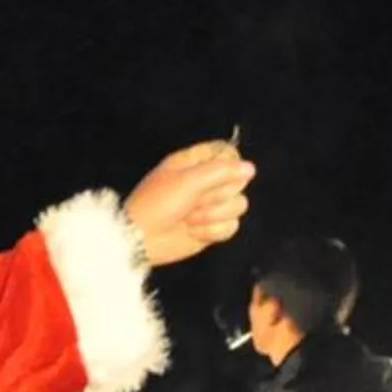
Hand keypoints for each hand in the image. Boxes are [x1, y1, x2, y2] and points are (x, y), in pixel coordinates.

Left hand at [123, 140, 253, 265]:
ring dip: (213, 215)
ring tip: (189, 219)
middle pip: (238, 180)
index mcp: (195, 163)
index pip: (229, 153)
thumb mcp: (188, 180)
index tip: (217, 172)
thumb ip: (221, 170)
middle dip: (217, 194)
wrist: (141, 239)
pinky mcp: (212, 228)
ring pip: (239, 205)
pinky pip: (232, 226)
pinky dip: (213, 231)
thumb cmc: (158, 204)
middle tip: (193, 201)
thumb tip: (250, 168)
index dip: (230, 163)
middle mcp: (205, 182)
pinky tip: (193, 232)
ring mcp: (211, 206)